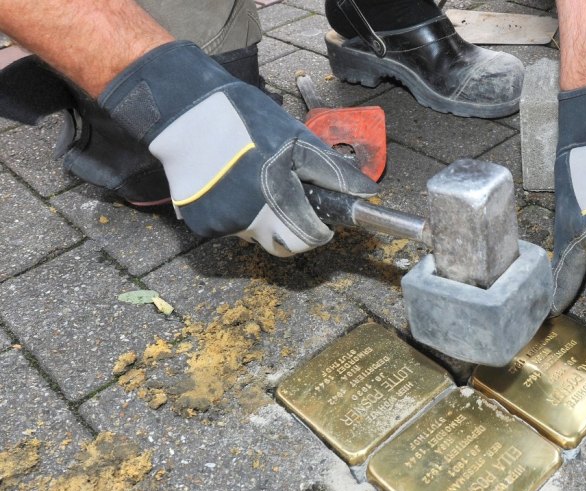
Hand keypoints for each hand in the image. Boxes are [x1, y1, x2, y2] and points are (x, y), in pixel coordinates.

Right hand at [99, 41, 376, 255]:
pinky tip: (232, 186)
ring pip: (256, 237)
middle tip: (293, 203)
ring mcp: (222, 225)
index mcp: (277, 198)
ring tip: (258, 185)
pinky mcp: (201, 224)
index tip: (321, 218)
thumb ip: (330, 170)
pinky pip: (231, 228)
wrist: (183, 113)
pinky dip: (238, 214)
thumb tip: (365, 193)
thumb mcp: (295, 138)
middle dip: (295, 231)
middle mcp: (249, 220)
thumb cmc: (244, 121)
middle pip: (283, 246)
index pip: (308, 238)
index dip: (320, 229)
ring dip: (265, 220)